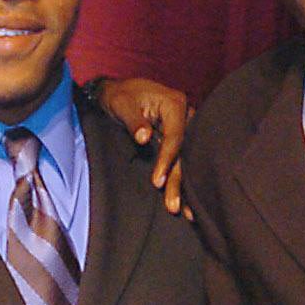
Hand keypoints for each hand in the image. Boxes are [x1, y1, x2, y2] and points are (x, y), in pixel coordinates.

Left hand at [93, 75, 191, 216]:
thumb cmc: (119, 96)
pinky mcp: (178, 140)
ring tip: (185, 213)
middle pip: (184, 153)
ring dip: (183, 187)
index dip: (167, 160)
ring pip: (185, 161)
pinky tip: (186, 203)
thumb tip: (145, 137)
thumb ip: (134, 121)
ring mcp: (184, 130)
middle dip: (178, 181)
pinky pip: (181, 161)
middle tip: (173, 206)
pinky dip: (181, 181)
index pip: (175, 137)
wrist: (118, 92)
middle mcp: (185, 117)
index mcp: (174, 105)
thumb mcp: (122, 104)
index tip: (157, 182)